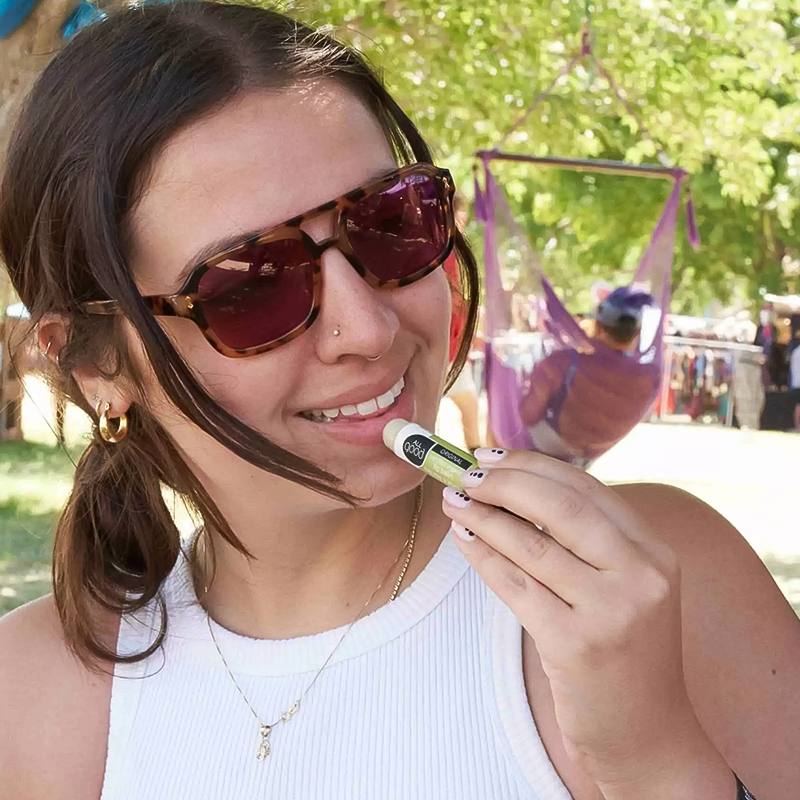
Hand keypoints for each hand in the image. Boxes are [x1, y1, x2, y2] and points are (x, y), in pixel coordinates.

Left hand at [442, 448, 710, 789]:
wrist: (648, 738)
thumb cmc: (625, 654)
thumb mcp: (625, 588)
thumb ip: (589, 541)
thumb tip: (517, 487)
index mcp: (654, 552)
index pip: (586, 487)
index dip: (531, 464)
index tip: (491, 455)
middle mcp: (641, 575)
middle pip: (559, 505)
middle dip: (503, 482)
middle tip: (465, 472)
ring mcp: (611, 611)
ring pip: (530, 543)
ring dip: (482, 515)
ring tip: (453, 500)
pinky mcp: (575, 645)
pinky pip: (515, 585)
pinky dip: (482, 556)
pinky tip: (463, 538)